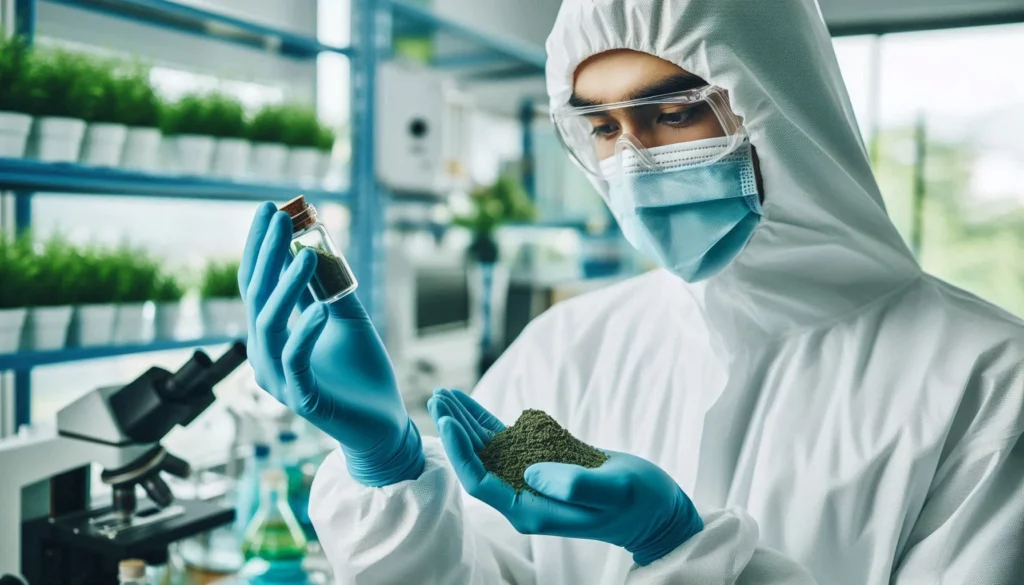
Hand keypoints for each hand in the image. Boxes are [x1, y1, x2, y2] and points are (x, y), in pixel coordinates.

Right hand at [239, 202, 422, 485]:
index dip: (262, 246)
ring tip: (305, 254)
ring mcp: (279, 378)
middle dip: (268, 254)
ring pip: (271, 324)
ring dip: (288, 286)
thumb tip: (318, 244)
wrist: (383, 424)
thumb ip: (328, 287)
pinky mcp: (301, 399)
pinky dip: (306, 331)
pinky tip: (321, 309)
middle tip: (279, 216)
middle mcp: (265, 354)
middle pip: (258, 296)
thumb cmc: (363, 372)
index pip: (258, 283)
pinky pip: (296, 360)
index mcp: (272, 335)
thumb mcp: (346, 318)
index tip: (270, 208)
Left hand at [428, 389, 701, 565]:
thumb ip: (573, 484)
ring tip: (444, 394)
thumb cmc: (639, 502)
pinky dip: (488, 423)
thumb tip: (531, 471)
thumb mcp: (612, 492)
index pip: (480, 481)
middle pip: (475, 462)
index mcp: (531, 511)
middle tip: (435, 395)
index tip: (448, 421)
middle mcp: (523, 498)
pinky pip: (506, 442)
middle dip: (454, 428)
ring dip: (465, 422)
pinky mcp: (542, 466)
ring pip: (486, 449)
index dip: (460, 451)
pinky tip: (472, 405)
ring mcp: (530, 482)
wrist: (656, 510)